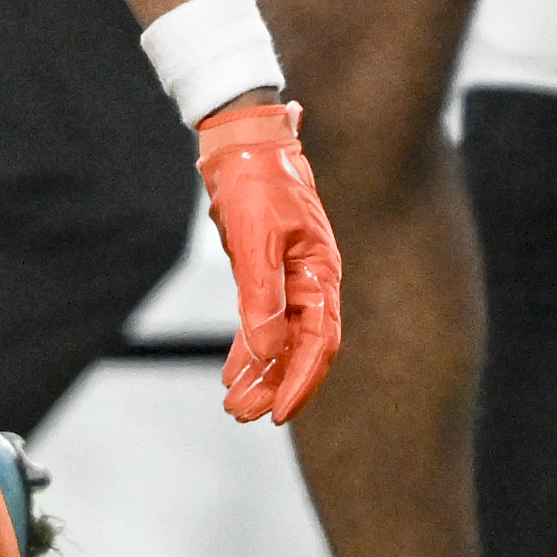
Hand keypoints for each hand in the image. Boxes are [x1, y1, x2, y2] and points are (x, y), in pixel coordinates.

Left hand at [195, 100, 342, 424]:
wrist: (242, 141)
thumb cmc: (257, 184)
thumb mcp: (257, 240)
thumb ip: (263, 297)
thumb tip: (268, 351)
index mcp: (321, 275)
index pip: (319, 343)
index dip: (300, 381)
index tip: (277, 414)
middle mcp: (311, 282)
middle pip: (298, 349)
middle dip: (273, 386)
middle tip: (244, 415)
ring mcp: (289, 278)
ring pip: (278, 340)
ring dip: (258, 373)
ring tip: (234, 406)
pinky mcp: (266, 273)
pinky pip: (261, 322)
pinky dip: (247, 348)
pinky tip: (234, 373)